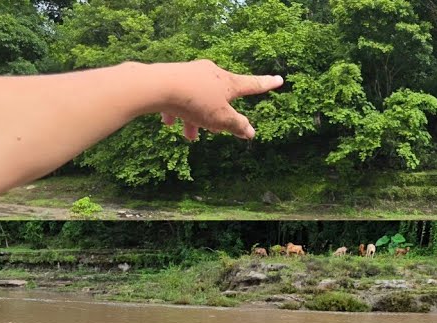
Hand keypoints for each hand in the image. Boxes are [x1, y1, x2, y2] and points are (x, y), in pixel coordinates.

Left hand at [145, 59, 283, 140]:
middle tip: (213, 131)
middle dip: (217, 115)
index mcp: (228, 82)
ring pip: (198, 98)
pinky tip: (169, 123)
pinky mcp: (171, 76)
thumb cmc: (195, 102)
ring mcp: (190, 73)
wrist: (156, 86)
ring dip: (195, 118)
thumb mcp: (221, 119)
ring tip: (189, 136)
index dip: (266, 84)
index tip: (279, 79)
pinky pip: (178, 96)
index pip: (253, 84)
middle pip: (220, 96)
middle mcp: (210, 73)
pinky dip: (177, 111)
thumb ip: (237, 125)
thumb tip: (251, 132)